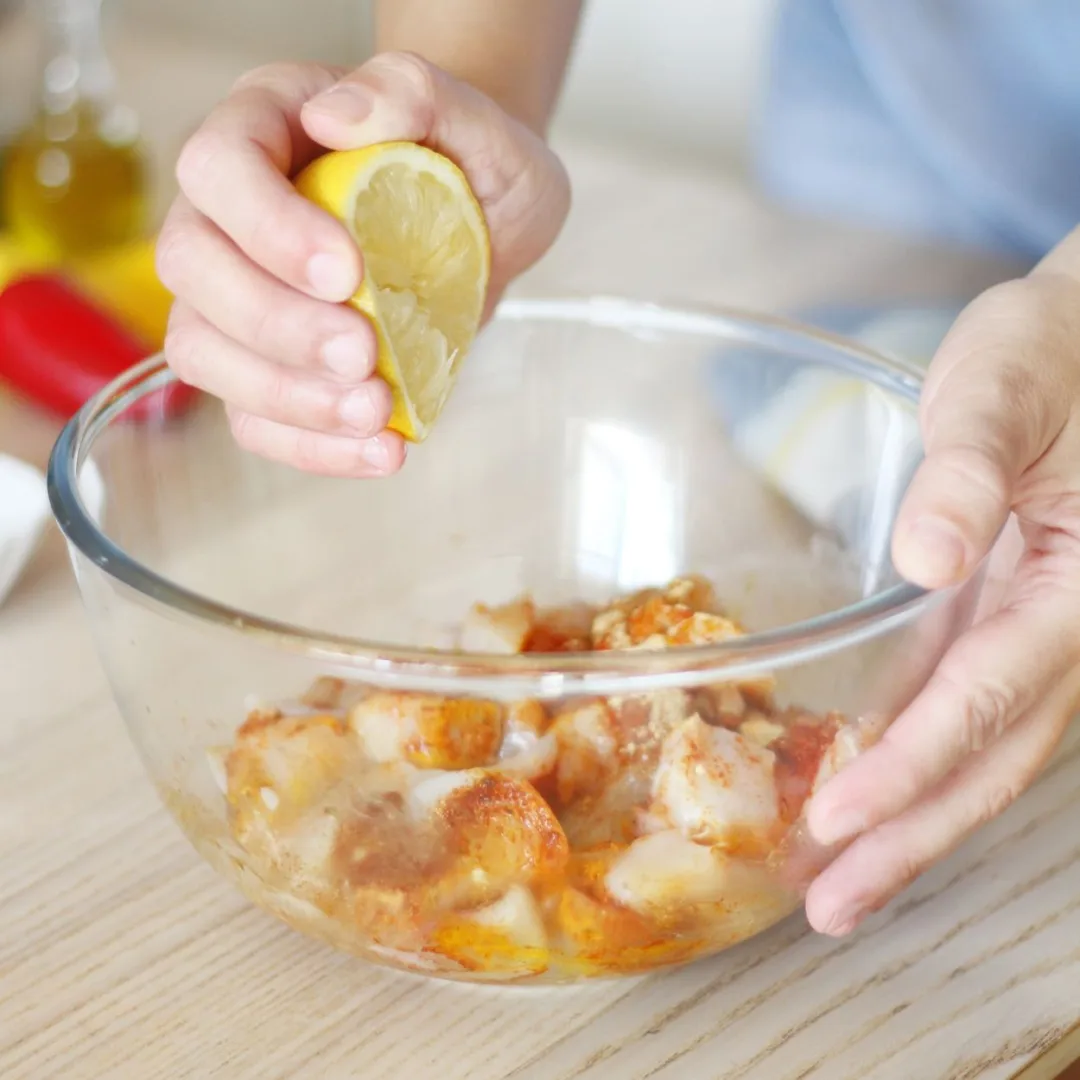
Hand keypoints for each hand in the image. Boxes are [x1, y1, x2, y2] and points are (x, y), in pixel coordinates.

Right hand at [156, 54, 569, 475]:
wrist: (489, 222)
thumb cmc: (472, 163)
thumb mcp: (475, 117)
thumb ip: (413, 93)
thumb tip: (335, 115)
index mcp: (265, 129)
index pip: (218, 168)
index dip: (266, 227)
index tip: (347, 273)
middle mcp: (231, 214)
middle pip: (192, 268)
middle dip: (274, 325)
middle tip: (362, 353)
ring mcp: (240, 296)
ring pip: (203, 353)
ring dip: (285, 396)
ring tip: (374, 410)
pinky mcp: (272, 366)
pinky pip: (254, 417)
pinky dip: (311, 447)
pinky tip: (381, 450)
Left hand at [803, 259, 1079, 934]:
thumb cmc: (1050, 351)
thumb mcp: (1002, 391)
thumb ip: (966, 472)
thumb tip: (926, 559)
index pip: (989, 697)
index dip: (915, 765)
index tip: (841, 818)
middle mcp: (1067, 624)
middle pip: (992, 757)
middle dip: (913, 836)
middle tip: (835, 907)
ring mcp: (1034, 624)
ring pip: (977, 742)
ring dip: (912, 815)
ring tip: (841, 880)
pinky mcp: (997, 608)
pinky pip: (958, 696)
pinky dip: (912, 750)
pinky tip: (860, 782)